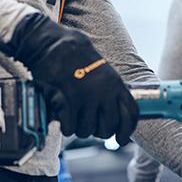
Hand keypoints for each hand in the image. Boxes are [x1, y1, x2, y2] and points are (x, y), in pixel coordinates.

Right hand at [11, 13, 138, 144]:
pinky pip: (69, 127)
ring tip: (74, 117)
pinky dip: (66, 126)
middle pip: (108, 128)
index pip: (131, 113)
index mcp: (114, 82)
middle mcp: (103, 92)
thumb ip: (110, 86)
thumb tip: (116, 106)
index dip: (126, 131)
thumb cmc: (73, 51)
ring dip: (80, 128)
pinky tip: (63, 118)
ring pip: (87, 130)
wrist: (49, 43)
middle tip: (90, 125)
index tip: (120, 139)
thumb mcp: (101, 65)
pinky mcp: (66, 101)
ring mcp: (85, 98)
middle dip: (99, 131)